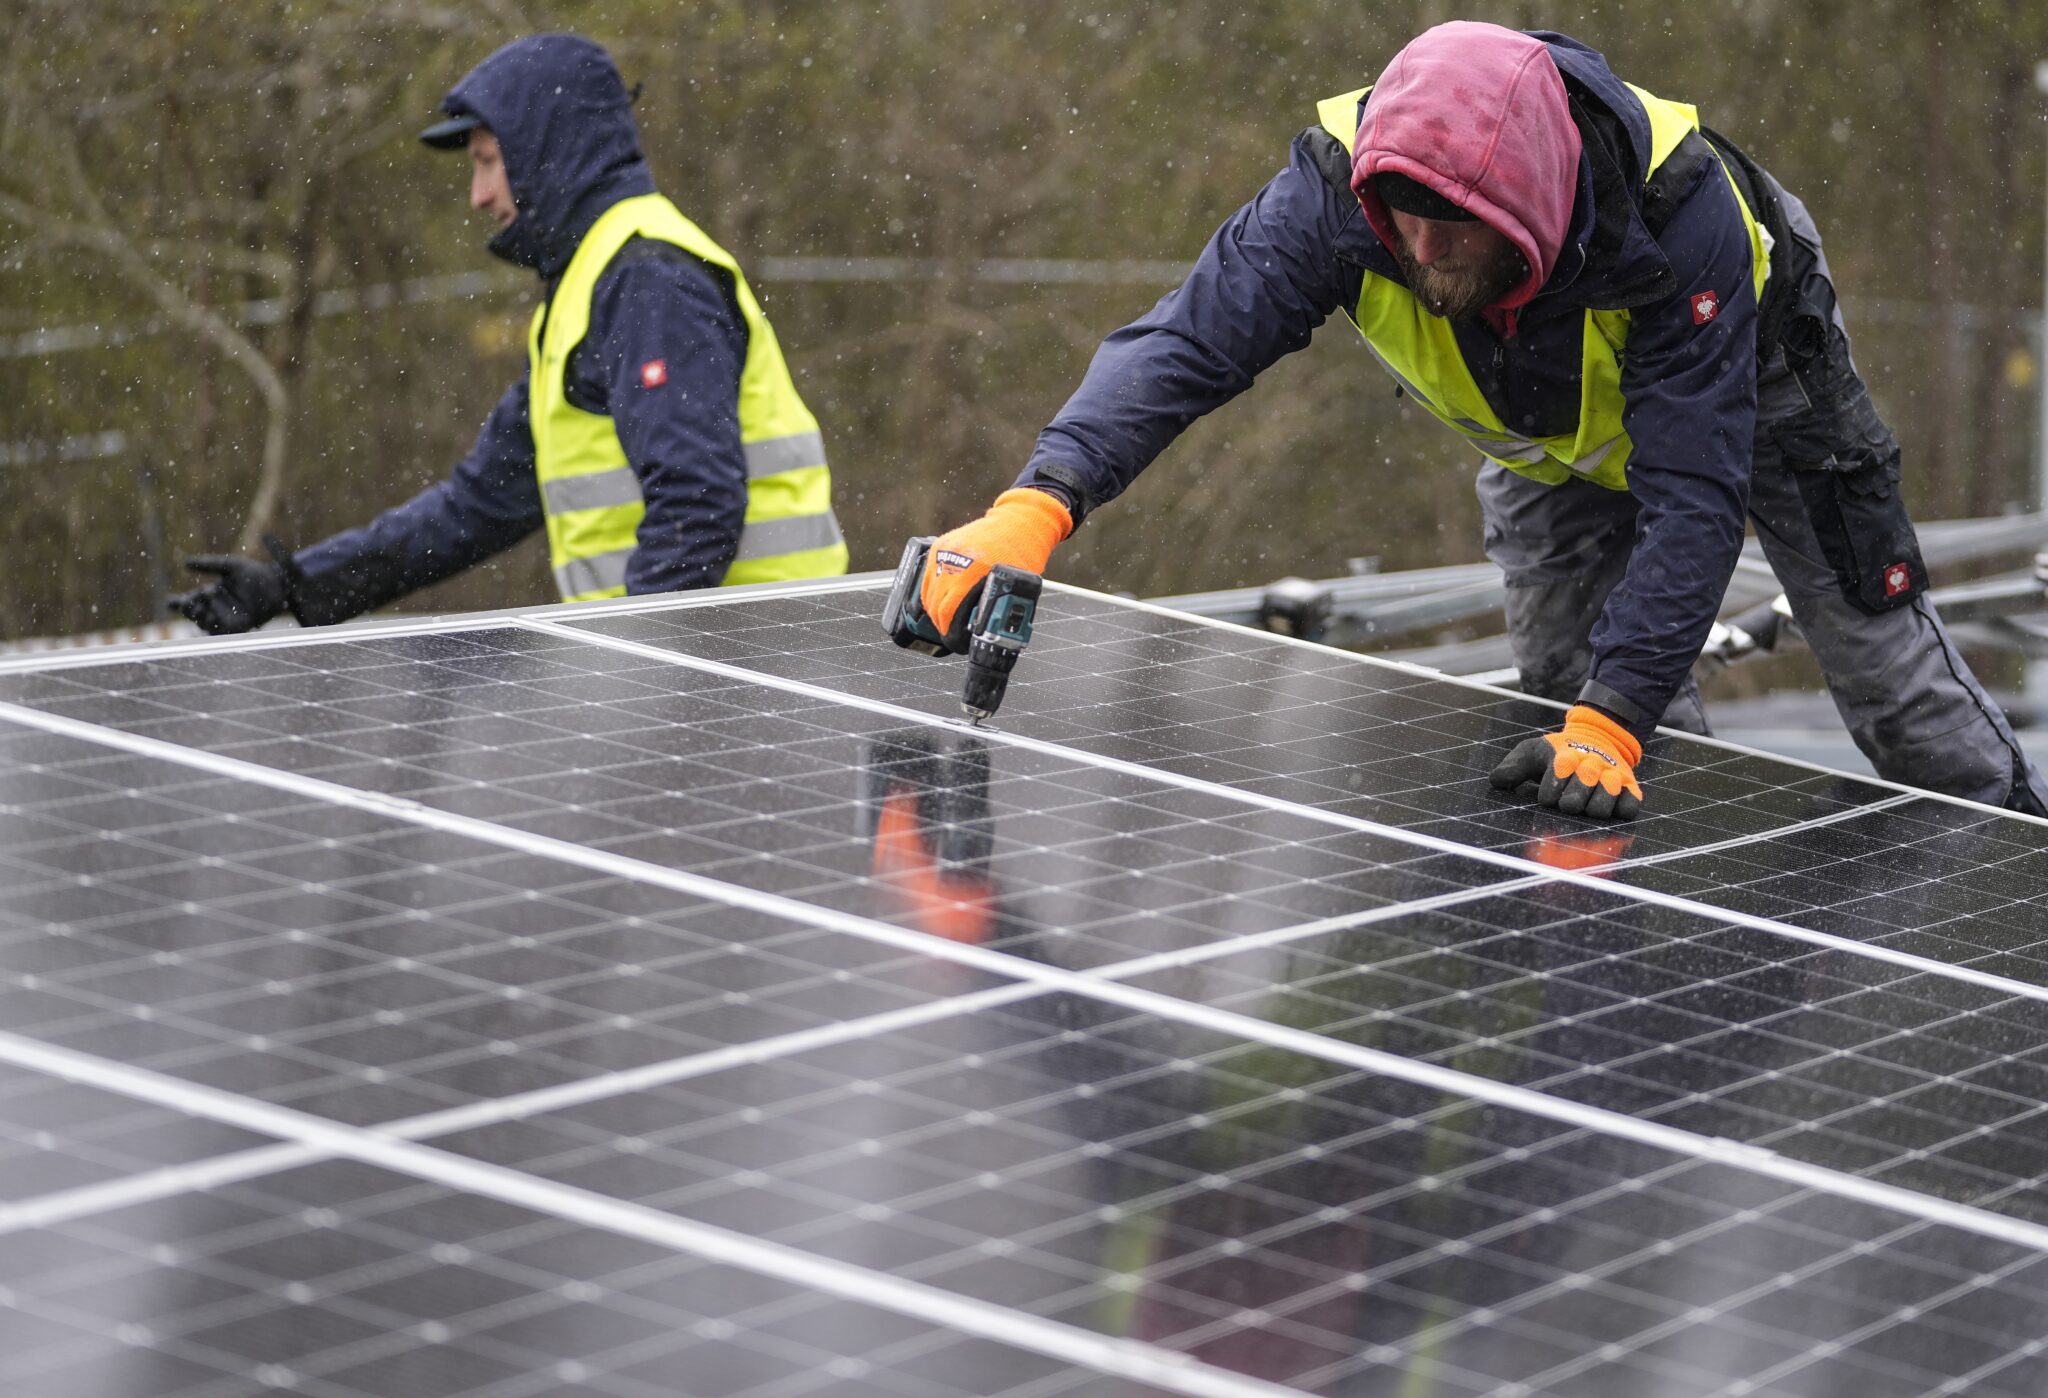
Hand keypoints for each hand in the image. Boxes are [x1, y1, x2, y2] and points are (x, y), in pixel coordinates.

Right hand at [169, 549, 288, 634]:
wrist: (276, 584)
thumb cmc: (253, 574)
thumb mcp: (230, 566)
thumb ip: (209, 564)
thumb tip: (185, 563)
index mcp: (208, 595)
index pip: (188, 601)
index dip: (177, 604)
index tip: (170, 602)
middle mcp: (214, 609)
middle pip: (193, 614)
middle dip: (188, 610)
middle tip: (188, 602)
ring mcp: (225, 620)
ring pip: (205, 624)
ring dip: (201, 619)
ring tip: (201, 609)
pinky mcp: (238, 628)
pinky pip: (222, 633)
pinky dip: (216, 629)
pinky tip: (212, 621)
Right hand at [918, 488, 1070, 646]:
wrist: (1018, 521)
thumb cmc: (1022, 553)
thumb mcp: (1014, 586)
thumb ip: (997, 607)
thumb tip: (986, 631)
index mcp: (973, 571)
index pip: (949, 611)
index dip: (950, 632)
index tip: (955, 642)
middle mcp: (954, 560)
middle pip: (936, 604)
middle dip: (942, 625)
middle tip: (951, 635)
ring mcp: (944, 551)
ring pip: (928, 591)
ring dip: (934, 611)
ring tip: (945, 622)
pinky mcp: (940, 545)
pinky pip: (927, 576)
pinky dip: (931, 592)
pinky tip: (938, 603)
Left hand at [1488, 704, 1644, 819]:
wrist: (1598, 736)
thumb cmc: (1559, 753)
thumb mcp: (1532, 752)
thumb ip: (1513, 767)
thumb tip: (1497, 782)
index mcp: (1565, 757)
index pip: (1554, 784)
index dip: (1548, 795)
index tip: (1547, 796)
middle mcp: (1591, 765)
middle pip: (1576, 800)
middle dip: (1567, 805)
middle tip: (1568, 804)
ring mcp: (1613, 777)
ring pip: (1603, 806)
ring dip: (1591, 811)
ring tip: (1585, 808)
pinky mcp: (1631, 788)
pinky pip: (1629, 808)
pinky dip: (1620, 812)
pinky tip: (1609, 809)